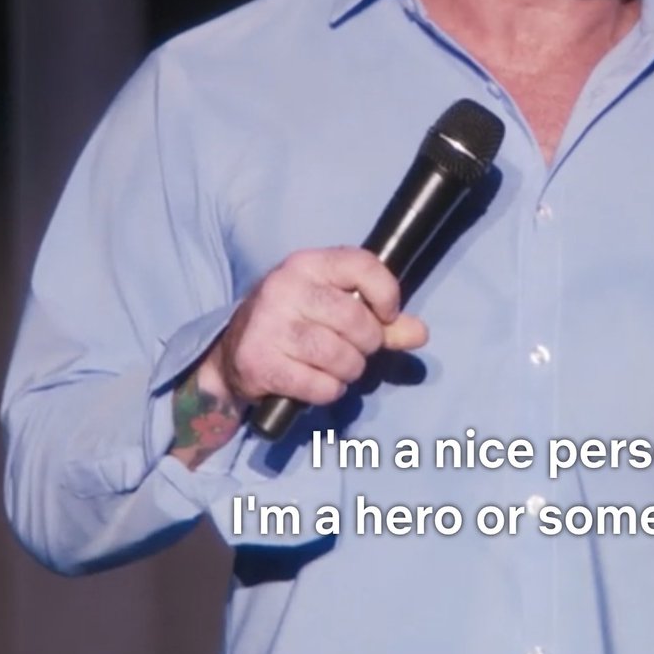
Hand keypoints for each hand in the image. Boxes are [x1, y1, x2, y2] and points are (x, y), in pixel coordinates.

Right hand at [171, 247, 427, 467]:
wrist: (233, 351)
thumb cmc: (296, 321)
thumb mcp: (337, 308)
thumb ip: (383, 320)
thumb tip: (420, 333)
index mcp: (309, 263)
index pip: (364, 266)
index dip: (387, 295)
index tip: (386, 316)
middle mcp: (286, 287)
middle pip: (356, 320)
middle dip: (368, 344)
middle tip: (356, 349)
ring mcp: (269, 324)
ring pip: (340, 356)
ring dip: (350, 370)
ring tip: (338, 366)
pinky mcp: (258, 361)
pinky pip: (319, 385)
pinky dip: (328, 390)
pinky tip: (317, 382)